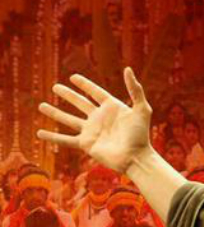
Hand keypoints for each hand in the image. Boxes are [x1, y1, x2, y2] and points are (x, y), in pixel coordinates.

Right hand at [37, 68, 152, 173]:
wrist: (136, 157)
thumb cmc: (141, 134)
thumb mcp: (142, 109)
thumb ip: (135, 90)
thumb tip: (127, 69)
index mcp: (112, 108)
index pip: (95, 92)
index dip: (85, 85)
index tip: (73, 77)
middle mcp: (100, 118)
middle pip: (80, 103)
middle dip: (68, 95)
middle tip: (55, 87)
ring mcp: (92, 131)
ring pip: (69, 120)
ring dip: (55, 113)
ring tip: (41, 105)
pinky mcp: (86, 144)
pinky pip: (66, 140)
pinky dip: (53, 137)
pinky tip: (40, 133)